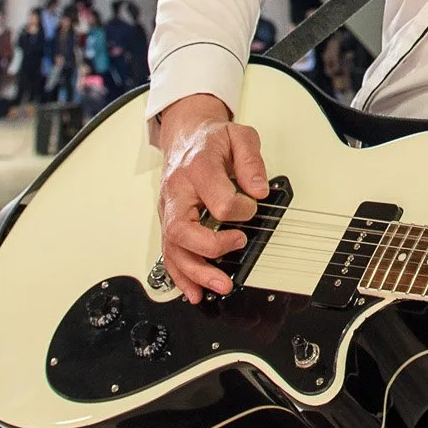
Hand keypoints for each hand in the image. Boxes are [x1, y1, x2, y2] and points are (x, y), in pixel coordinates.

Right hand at [149, 94, 267, 302]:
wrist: (186, 135)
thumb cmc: (211, 139)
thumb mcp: (239, 136)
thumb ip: (251, 161)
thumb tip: (259, 190)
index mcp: (197, 169)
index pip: (218, 200)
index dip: (242, 209)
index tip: (252, 206)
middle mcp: (177, 192)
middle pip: (182, 229)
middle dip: (210, 248)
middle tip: (237, 247)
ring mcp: (169, 209)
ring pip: (173, 248)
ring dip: (195, 272)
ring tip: (220, 286)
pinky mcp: (168, 222)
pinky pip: (169, 253)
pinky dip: (181, 276)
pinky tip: (194, 291)